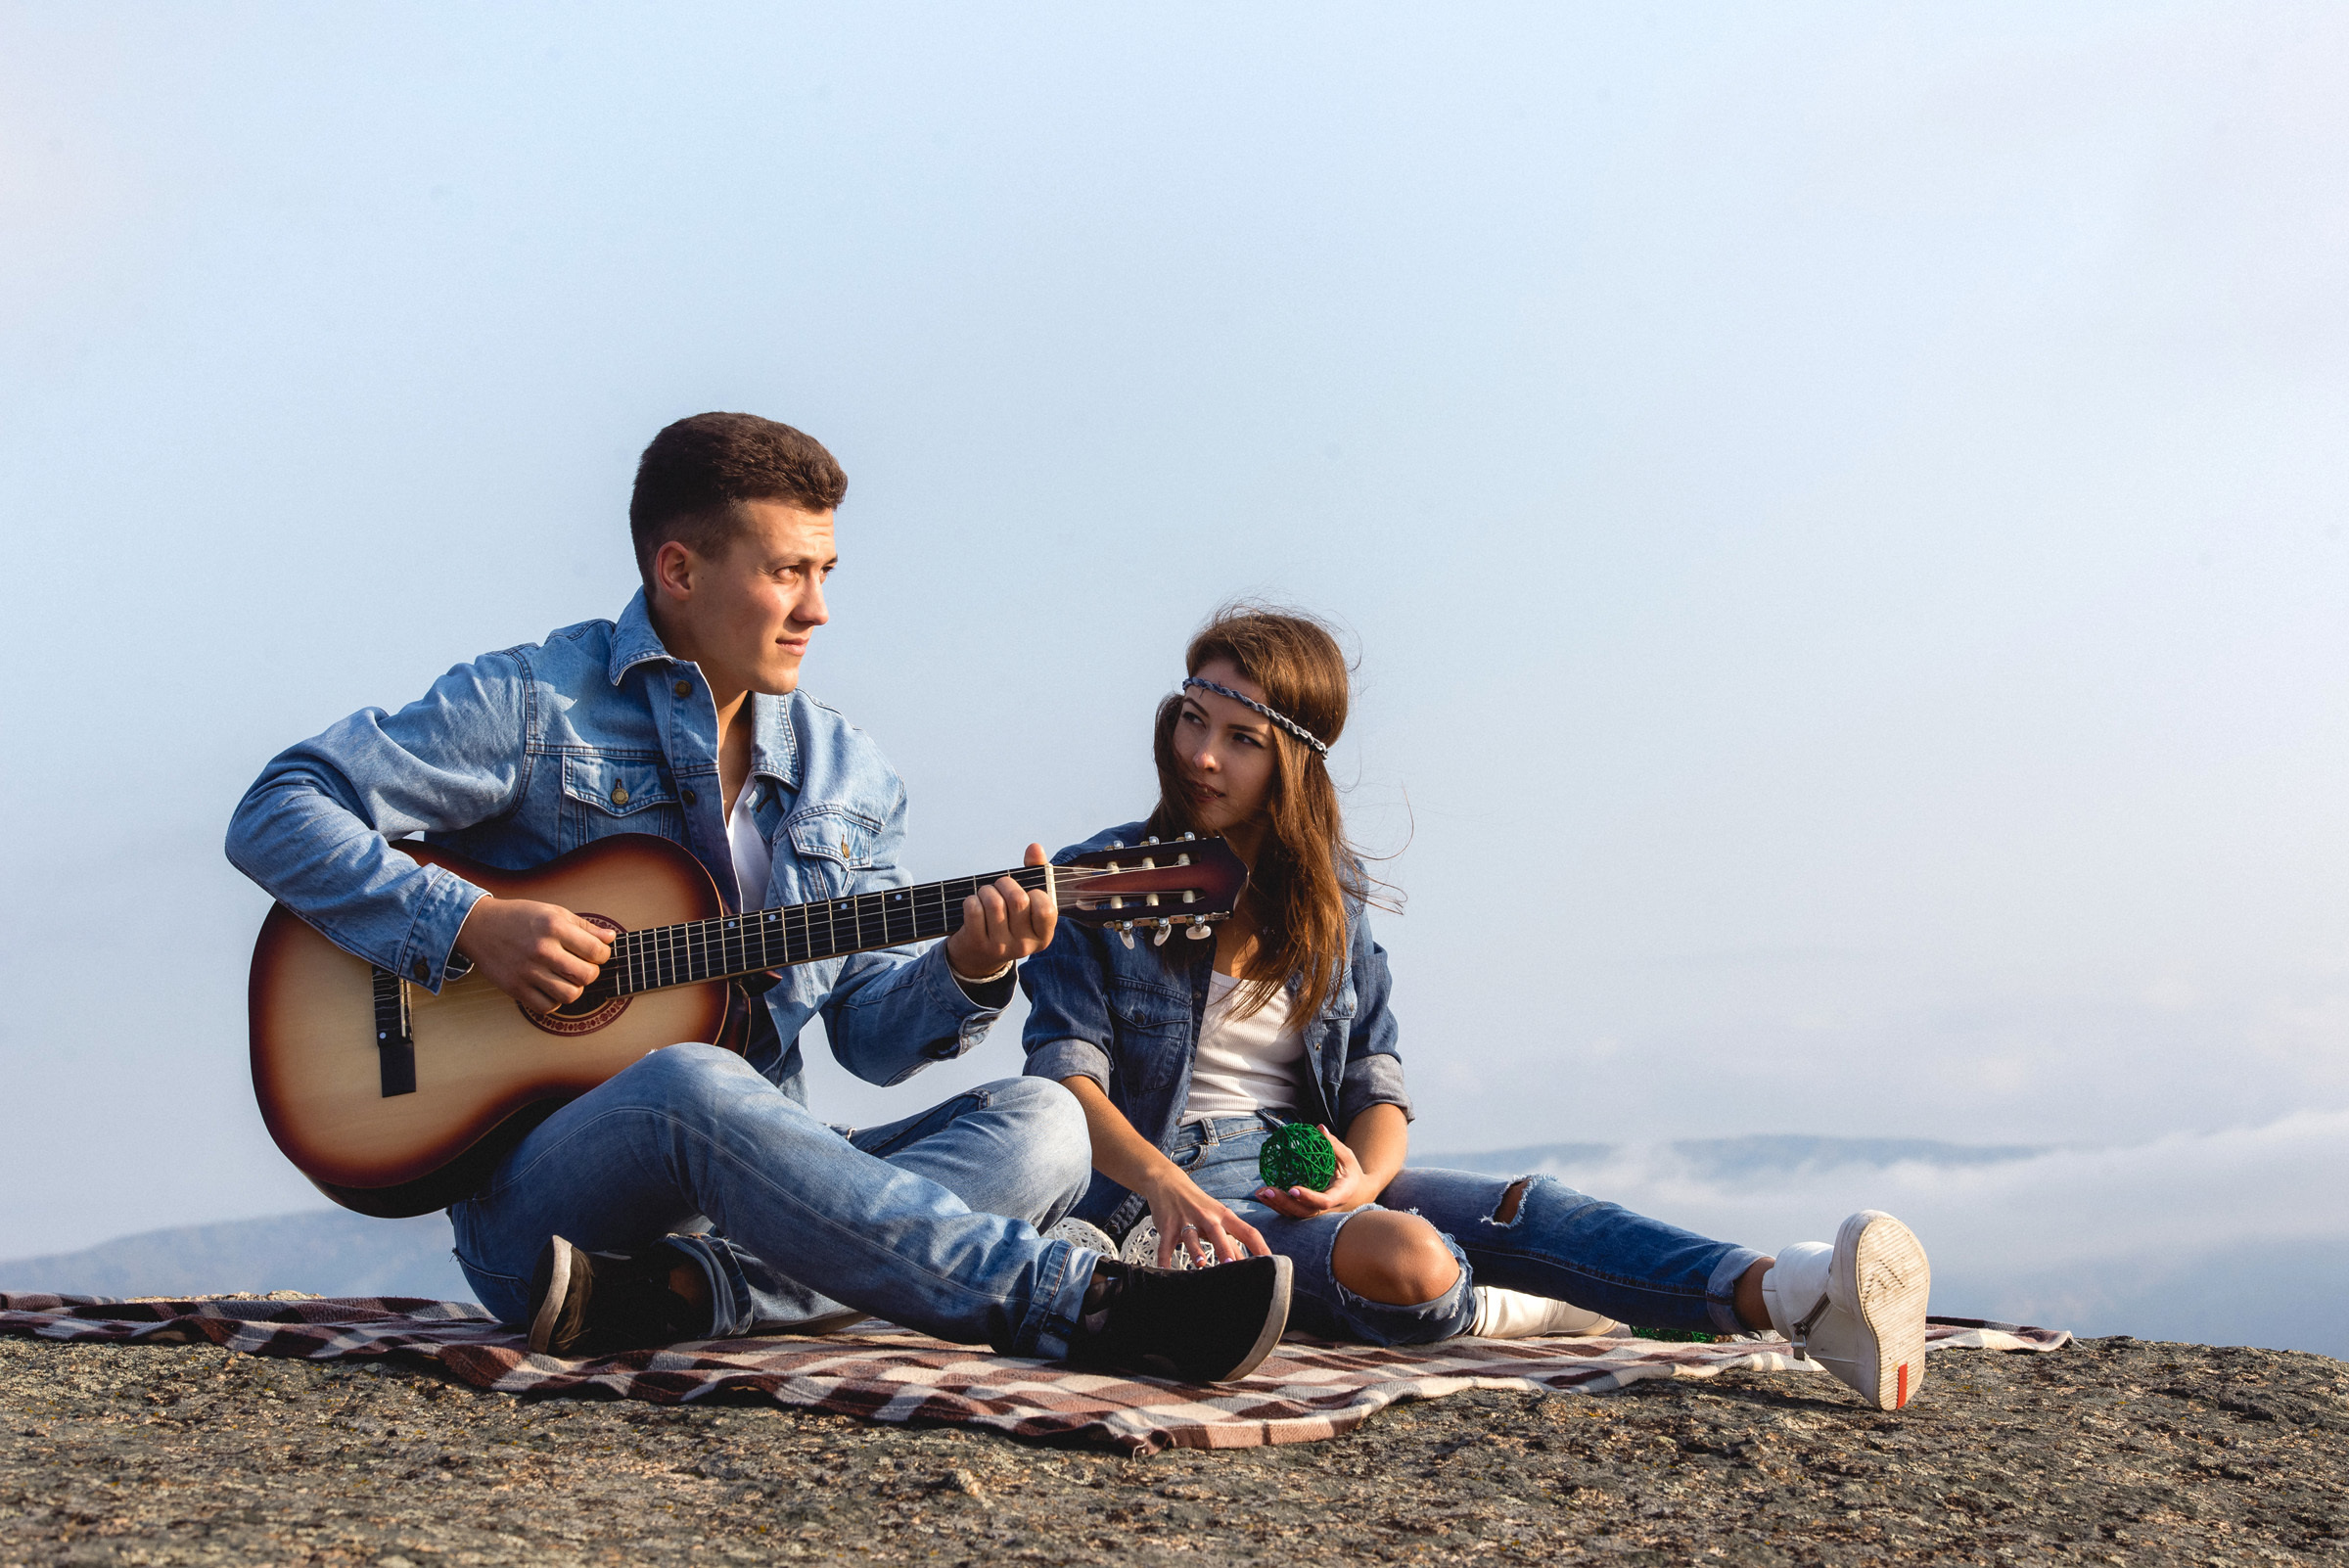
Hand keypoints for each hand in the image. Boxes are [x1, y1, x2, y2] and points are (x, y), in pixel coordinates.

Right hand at [453, 895, 613, 1011]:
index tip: (596, 954)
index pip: (596, 950)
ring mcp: (527, 971)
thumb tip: (611, 938)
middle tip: (583, 967)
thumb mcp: (553, 912)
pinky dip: (553, 1001)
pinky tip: (550, 988)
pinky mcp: (514, 988)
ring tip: (567, 979)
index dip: (603, 955)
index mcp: (553, 926)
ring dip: (574, 989)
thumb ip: (584, 926)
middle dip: (591, 973)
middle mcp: (541, 949)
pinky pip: (546, 1007)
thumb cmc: (519, 917)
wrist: (479, 926)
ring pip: (569, 995)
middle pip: (586, 976)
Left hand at [944, 843, 1057, 979]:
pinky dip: (971, 900)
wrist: (978, 955)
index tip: (1028, 892)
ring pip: (994, 903)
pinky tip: (973, 904)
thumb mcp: (1027, 903)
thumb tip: (1035, 847)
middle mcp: (1024, 946)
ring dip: (986, 890)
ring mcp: (1000, 947)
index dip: (1035, 893)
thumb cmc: (1008, 920)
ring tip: (985, 893)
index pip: (1046, 909)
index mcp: (1043, 936)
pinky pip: (974, 910)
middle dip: (1005, 883)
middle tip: (1000, 885)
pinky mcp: (977, 944)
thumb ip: (1036, 873)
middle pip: (1018, 900)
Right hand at [1143, 1171, 1270, 1266]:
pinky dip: (1164, 1258)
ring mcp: (1186, 1221)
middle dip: (1225, 1249)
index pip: (1248, 1231)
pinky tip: (1164, 1271)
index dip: (1260, 1247)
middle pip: (1218, 1232)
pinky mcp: (1168, 1226)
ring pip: (1191, 1236)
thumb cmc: (1199, 1205)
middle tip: (1232, 1265)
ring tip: (1201, 1264)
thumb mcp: (1217, 1218)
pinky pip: (1165, 1244)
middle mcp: (1207, 1217)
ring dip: (1196, 1250)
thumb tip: (1248, 1264)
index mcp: (1225, 1216)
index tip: (1270, 1264)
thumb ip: (1231, 1240)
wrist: (1168, 1183)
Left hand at [1252, 1126, 1381, 1219]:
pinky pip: (1292, 1212)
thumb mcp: (1348, 1157)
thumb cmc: (1352, 1171)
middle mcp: (1328, 1209)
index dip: (1308, 1197)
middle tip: (1267, 1190)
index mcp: (1340, 1195)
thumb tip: (1319, 1128)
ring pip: (1296, 1215)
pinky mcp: (1309, 1212)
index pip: (1323, 1201)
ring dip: (1276, 1205)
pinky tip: (1263, 1195)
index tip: (1292, 1189)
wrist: (1357, 1193)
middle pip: (1304, 1212)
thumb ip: (1334, 1145)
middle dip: (1284, 1203)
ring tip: (1260, 1192)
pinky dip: (1277, 1205)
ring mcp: (1317, 1213)